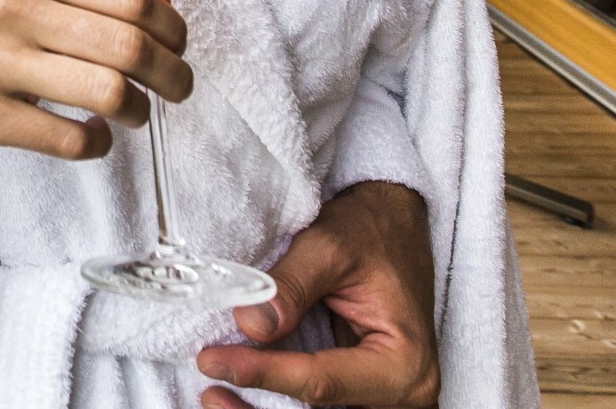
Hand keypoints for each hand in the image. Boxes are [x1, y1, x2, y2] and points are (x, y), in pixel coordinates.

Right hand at [0, 0, 189, 159]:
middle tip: (178, 88)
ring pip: (106, 91)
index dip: (171, 26)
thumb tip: (158, 15)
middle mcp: (10, 8)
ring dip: (138, 109)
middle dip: (171, 74)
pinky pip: (68, 138)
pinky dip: (97, 143)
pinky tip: (94, 136)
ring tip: (134, 112)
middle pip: (127, 45)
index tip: (179, 44)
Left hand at [198, 180, 438, 406]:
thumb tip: (250, 324)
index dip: (264, 373)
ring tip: (215, 396)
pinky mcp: (359, 391)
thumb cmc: (371, 231)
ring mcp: (379, 397)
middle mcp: (401, 394)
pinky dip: (277, 401)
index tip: (212, 360)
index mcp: (404, 364)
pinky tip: (237, 392)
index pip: (322, 381)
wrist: (394, 224)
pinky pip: (318, 405)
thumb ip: (291, 286)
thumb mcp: (330, 247)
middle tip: (210, 392)